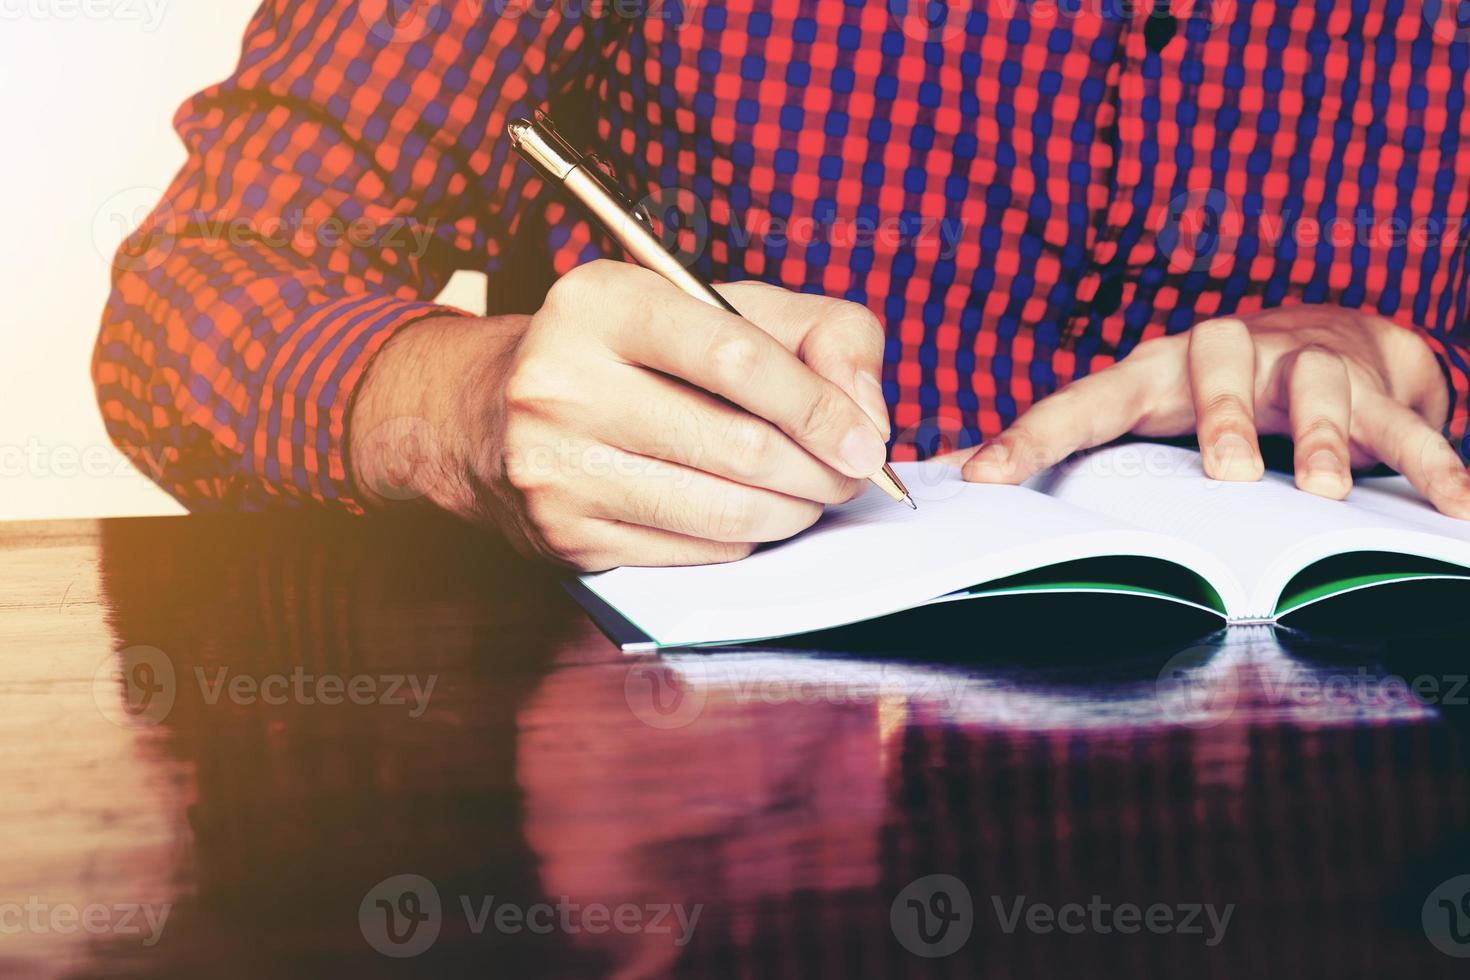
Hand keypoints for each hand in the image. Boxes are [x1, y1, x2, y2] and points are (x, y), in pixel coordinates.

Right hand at [350, 260, 891, 569]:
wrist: (489, 414)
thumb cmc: (630, 353)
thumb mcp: (715, 305)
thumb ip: (814, 330)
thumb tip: (864, 411)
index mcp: (600, 302)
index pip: (735, 356)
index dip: (818, 405)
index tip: (865, 441)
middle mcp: (562, 382)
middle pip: (739, 445)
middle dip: (819, 471)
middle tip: (849, 475)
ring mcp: (556, 466)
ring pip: (722, 511)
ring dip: (793, 513)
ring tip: (812, 496)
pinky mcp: (564, 535)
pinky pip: (694, 551)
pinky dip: (743, 538)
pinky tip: (750, 513)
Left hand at [962, 305, 1469, 515]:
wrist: (1331, 332)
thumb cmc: (1207, 388)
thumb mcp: (1138, 409)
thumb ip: (1066, 443)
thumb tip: (953, 474)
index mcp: (1154, 369)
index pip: (1083, 397)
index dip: (1032, 435)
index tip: (984, 476)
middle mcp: (1228, 353)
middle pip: (1217, 354)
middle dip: (1220, 411)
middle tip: (1225, 470)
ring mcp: (1305, 364)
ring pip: (1316, 380)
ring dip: (1321, 435)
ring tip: (1323, 491)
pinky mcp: (1374, 387)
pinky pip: (1408, 425)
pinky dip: (1434, 464)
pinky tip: (1459, 509)